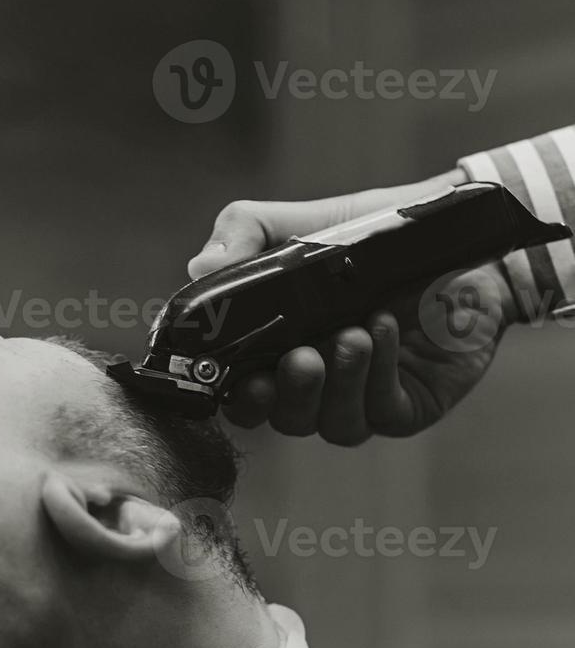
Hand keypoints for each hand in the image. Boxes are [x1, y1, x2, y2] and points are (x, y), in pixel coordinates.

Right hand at [188, 177, 517, 444]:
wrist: (449, 240)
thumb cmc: (364, 237)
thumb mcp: (296, 224)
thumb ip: (242, 234)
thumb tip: (199, 269)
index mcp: (272, 351)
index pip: (238, 393)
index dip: (234, 395)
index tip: (240, 376)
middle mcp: (310, 384)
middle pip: (281, 418)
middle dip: (287, 394)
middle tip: (299, 357)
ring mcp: (355, 398)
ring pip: (329, 423)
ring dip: (337, 382)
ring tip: (351, 333)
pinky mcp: (403, 405)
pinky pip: (380, 411)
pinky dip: (377, 374)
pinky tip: (381, 329)